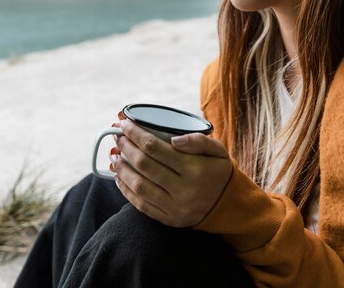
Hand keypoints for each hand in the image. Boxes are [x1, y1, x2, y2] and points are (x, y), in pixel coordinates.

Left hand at [110, 117, 231, 227]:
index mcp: (195, 169)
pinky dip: (126, 190)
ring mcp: (176, 207)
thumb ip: (198, 140)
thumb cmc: (218, 171)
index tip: (124, 123)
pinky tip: (119, 177)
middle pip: (144, 165)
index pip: (155, 147)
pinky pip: (141, 205)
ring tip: (114, 156)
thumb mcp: (218, 150)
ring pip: (139, 186)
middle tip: (117, 136)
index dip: (136, 133)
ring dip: (122, 169)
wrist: (229, 206)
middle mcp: (184, 190)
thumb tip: (174, 138)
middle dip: (126, 147)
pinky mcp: (169, 219)